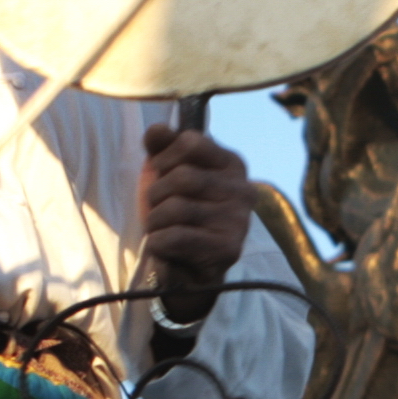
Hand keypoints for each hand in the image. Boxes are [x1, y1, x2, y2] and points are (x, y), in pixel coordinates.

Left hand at [138, 126, 252, 320]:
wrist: (189, 268)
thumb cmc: (178, 213)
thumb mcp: (167, 173)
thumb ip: (163, 146)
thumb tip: (157, 130)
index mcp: (232, 164)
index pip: (191, 141)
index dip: (165, 156)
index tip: (160, 172)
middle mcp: (243, 189)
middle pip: (182, 176)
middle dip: (156, 193)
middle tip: (157, 207)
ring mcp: (238, 220)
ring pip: (175, 208)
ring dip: (154, 220)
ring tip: (161, 227)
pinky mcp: (228, 249)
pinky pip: (175, 237)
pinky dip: (157, 242)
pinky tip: (165, 245)